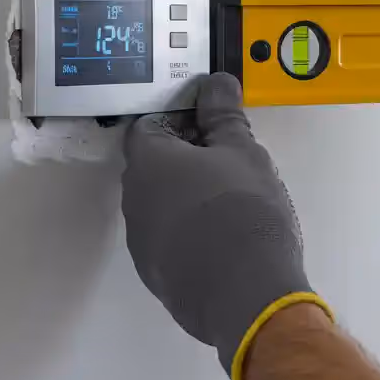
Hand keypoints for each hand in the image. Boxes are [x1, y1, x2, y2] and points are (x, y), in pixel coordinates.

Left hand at [122, 73, 328, 379]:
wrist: (246, 294)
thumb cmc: (243, 210)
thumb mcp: (243, 152)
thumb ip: (224, 115)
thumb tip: (215, 84)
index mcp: (148, 161)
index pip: (151, 123)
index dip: (184, 118)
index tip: (216, 124)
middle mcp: (134, 200)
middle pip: (154, 165)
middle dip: (188, 157)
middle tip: (230, 159)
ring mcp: (141, 242)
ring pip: (162, 204)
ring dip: (188, 195)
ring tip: (232, 199)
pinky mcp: (157, 275)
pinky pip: (171, 239)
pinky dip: (191, 231)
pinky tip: (225, 237)